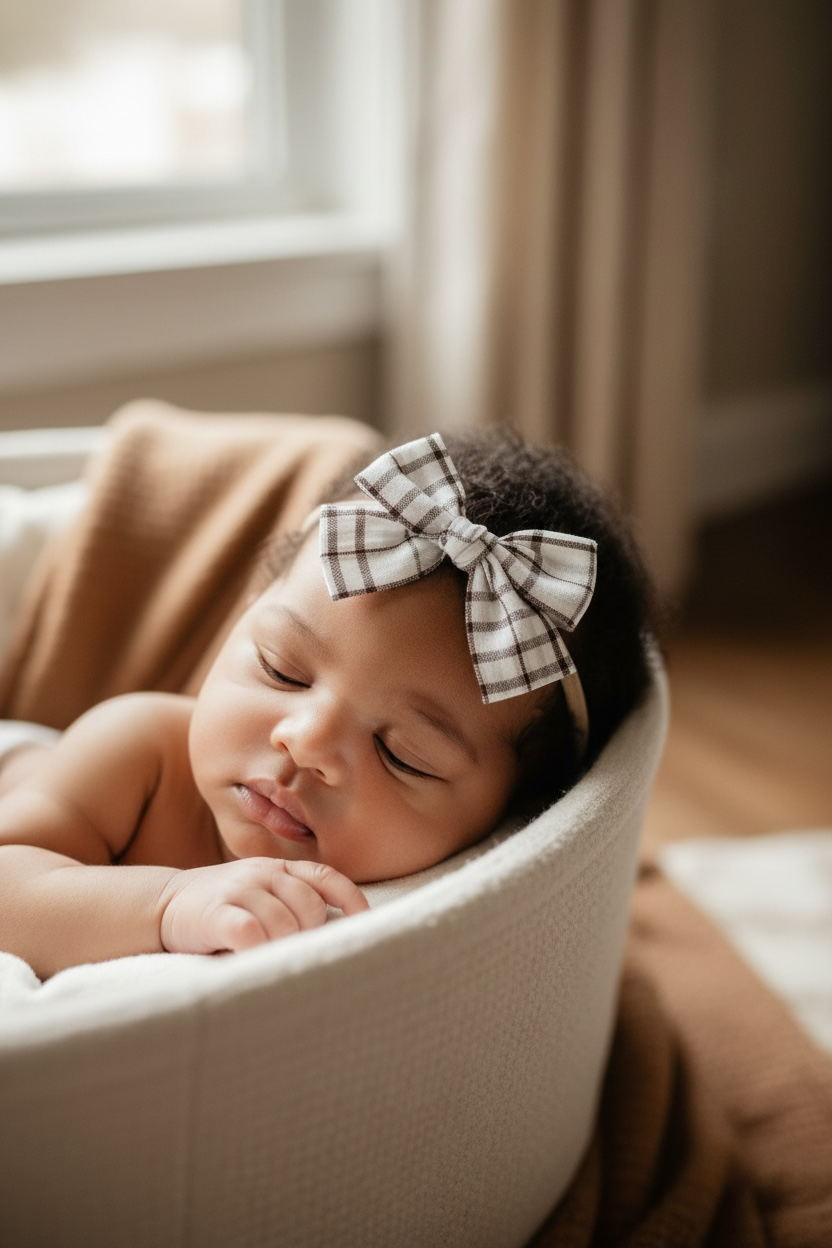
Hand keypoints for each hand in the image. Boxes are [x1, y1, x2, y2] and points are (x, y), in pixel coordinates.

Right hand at [158, 857, 368, 954]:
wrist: (164, 904)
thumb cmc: (225, 906)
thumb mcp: (262, 893)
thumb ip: (294, 901)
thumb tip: (341, 932)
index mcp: (279, 869)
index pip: (326, 876)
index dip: (351, 899)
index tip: (367, 923)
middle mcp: (262, 874)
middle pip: (310, 906)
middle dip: (310, 934)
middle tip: (293, 950)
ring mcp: (239, 891)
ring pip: (284, 923)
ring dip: (283, 947)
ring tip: (269, 957)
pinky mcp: (215, 913)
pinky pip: (250, 932)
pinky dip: (258, 950)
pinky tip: (253, 957)